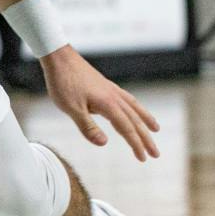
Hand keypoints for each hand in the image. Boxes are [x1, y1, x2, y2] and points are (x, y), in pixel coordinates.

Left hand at [41, 46, 159, 160]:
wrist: (58, 57)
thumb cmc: (62, 82)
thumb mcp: (71, 108)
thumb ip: (87, 127)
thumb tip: (104, 144)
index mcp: (108, 104)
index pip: (126, 128)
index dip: (136, 144)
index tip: (144, 159)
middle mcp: (114, 96)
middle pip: (135, 120)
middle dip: (146, 138)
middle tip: (156, 154)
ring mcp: (111, 89)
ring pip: (134, 107)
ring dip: (145, 120)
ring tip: (156, 130)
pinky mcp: (105, 85)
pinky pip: (127, 98)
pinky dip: (135, 107)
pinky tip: (134, 109)